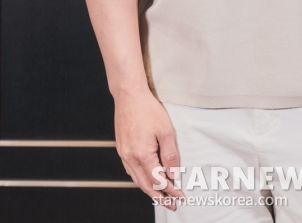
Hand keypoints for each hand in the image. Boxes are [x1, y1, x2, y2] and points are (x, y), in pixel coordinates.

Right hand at [114, 87, 185, 211]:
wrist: (129, 96)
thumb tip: (174, 174)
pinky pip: (131, 171)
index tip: (180, 196)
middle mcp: (130, 158)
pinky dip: (141, 179)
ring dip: (150, 190)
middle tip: (171, 205)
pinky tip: (147, 179)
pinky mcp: (122, 149)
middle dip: (159, 197)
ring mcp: (124, 154)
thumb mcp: (166, 131)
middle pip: (146, 185)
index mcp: (142, 155)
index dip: (170, 191)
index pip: (158, 180)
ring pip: (137, 180)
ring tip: (161, 197)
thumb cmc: (147, 109)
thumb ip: (170, 155)